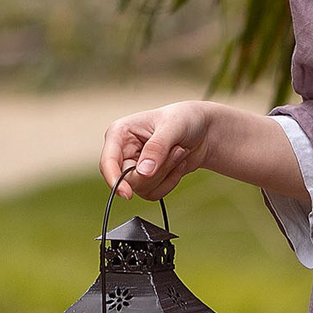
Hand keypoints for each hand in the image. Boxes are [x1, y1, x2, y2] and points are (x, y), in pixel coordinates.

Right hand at [100, 100, 221, 199]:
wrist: (204, 131)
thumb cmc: (185, 118)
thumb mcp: (172, 127)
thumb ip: (156, 149)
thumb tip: (143, 172)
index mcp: (120, 133)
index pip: (108, 162)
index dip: (114, 179)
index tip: (127, 194)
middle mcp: (124, 151)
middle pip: (127, 180)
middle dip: (157, 171)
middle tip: (176, 151)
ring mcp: (135, 167)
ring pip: (142, 188)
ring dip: (166, 174)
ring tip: (178, 152)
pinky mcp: (147, 179)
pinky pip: (154, 193)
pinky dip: (171, 182)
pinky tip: (178, 164)